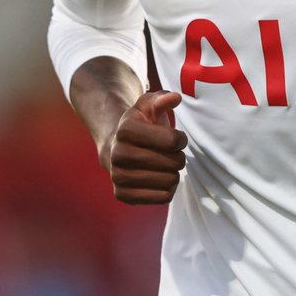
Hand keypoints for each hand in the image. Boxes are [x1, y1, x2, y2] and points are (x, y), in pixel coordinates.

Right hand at [101, 90, 187, 204]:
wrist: (115, 147)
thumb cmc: (139, 124)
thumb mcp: (148, 106)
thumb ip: (162, 99)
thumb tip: (176, 98)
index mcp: (126, 130)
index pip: (173, 141)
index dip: (180, 139)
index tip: (177, 138)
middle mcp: (118, 154)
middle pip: (173, 163)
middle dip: (179, 157)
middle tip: (171, 153)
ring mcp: (119, 177)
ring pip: (170, 181)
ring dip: (174, 173)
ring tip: (166, 165)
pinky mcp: (123, 196)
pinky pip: (163, 197)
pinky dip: (168, 188)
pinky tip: (161, 178)